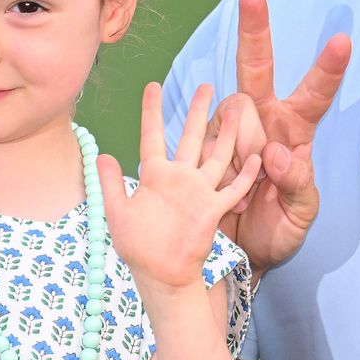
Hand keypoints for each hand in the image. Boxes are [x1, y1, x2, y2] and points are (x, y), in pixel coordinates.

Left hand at [100, 83, 262, 302]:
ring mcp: (199, 191)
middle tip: (207, 86)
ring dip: (227, 133)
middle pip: (191, 136)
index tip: (153, 85)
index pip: (152, 135)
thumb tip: (102, 155)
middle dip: (198, 111)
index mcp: (155, 175)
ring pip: (217, 154)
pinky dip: (245, 174)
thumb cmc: (138, 247)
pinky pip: (234, 188)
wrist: (162, 274)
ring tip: (237, 110)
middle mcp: (180, 178)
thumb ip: (112, 184)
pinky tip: (257, 156)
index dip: (152, 111)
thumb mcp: (117, 213)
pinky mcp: (214, 208)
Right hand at [207, 0, 349, 273]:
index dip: (327, 69)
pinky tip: (226, 182)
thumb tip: (278, 155)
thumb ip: (296, 186)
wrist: (239, 256)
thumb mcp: (300, 215)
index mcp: (295, 134)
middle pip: (257, 69)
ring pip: (230, 112)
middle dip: (255, 31)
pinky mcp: (202, 146)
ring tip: (251, 187)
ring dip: (241, 147)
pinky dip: (216, 158)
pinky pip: (204, 138)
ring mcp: (229, 131)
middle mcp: (262, 122)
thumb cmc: (278, 229)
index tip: (342, 40)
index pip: (315, 95)